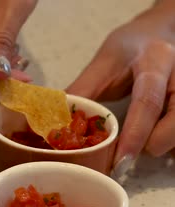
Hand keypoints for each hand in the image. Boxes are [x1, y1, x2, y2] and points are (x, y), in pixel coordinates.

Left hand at [66, 2, 174, 171]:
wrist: (158, 34)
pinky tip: (152, 140)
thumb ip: (82, 90)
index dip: (134, 134)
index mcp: (155, 61)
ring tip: (137, 144)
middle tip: (125, 157)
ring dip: (160, 144)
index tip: (120, 161)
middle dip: (151, 144)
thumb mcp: (104, 63)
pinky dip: (168, 143)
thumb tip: (54, 119)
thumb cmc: (129, 50)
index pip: (147, 100)